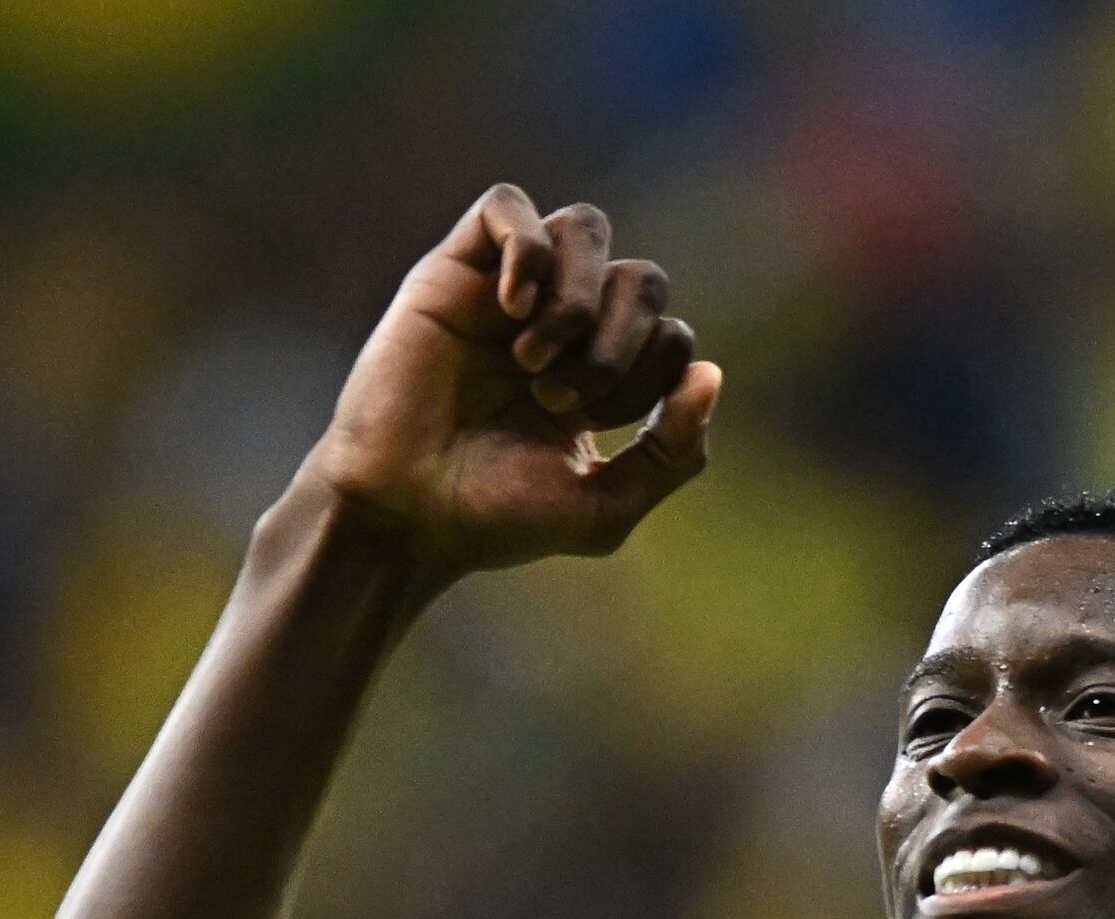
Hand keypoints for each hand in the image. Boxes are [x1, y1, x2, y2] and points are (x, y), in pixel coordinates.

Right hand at [296, 187, 722, 580]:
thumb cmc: (494, 516)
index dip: (651, 371)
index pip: (670, 333)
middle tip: (558, 397)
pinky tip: (510, 309)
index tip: (592, 423)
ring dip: (579, 297)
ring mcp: (508, 291)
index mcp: (603, 375)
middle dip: (622, 340)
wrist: (404, 512)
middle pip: (642, 277)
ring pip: (586, 228)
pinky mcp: (452, 270)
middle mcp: (562, 324)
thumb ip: (674, 454)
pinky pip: (507, 206)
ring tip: (532, 359)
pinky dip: (525, 249)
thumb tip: (709, 373)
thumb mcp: (605, 508)